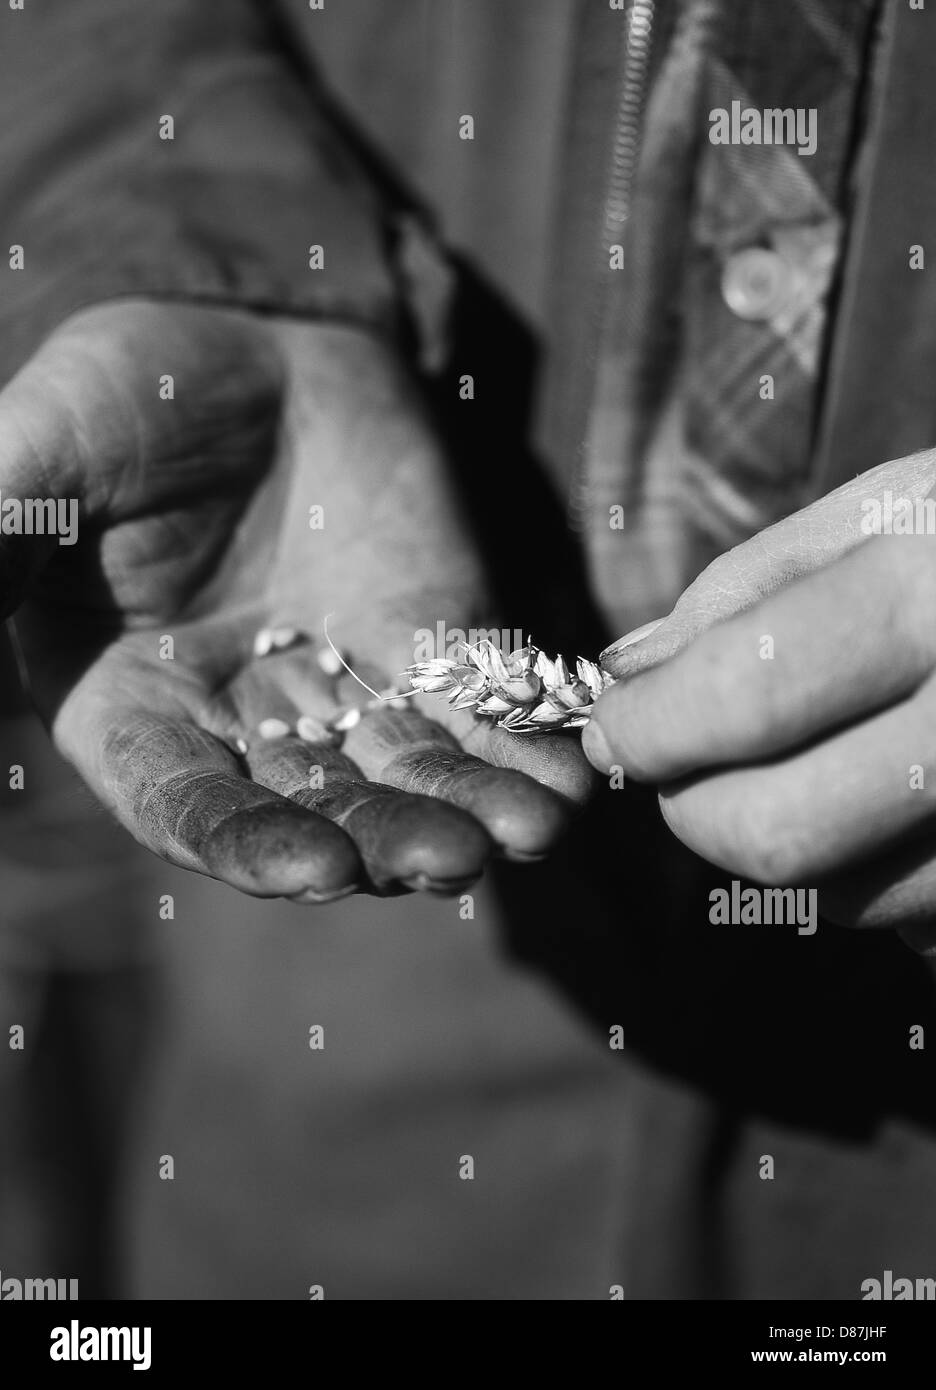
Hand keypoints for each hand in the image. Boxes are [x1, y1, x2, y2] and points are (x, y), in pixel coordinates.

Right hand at [1, 301, 591, 900]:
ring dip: (472, 806)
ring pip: (411, 775)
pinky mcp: (433, 646)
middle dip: (385, 838)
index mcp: (138, 710)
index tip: (312, 868)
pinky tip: (574, 772)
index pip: (187, 806)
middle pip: (318, 811)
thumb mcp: (44, 452)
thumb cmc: (123, 395)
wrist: (249, 339)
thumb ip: (1, 528)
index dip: (242, 843)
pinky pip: (480, 711)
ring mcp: (348, 692)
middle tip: (450, 859)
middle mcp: (246, 726)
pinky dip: (525, 742)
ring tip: (534, 828)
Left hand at [583, 451, 935, 948]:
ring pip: (846, 900)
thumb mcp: (896, 507)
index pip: (747, 696)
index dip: (652, 725)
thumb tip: (628, 672)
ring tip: (799, 765)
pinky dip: (872, 877)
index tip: (615, 726)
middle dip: (693, 811)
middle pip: (779, 835)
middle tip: (675, 769)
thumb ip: (752, 588)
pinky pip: (920, 926)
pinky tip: (893, 801)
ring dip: (779, 849)